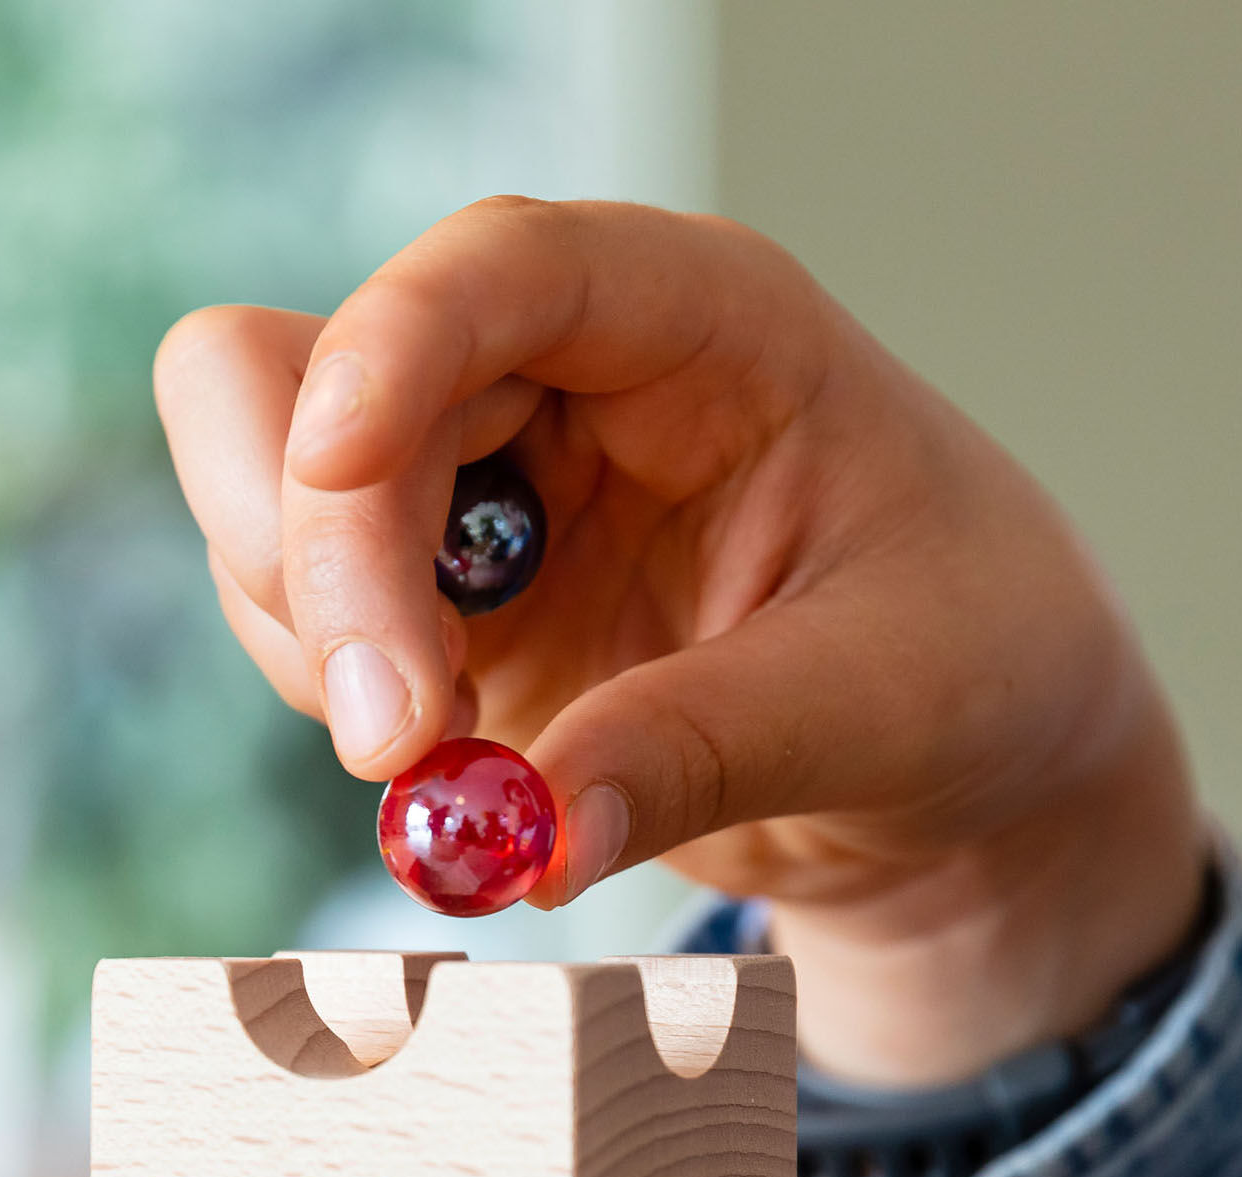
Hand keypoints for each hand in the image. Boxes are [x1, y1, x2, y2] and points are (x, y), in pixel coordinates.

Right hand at [154, 198, 1205, 1084]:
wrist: (956, 766)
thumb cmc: (968, 665)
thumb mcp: (880, 700)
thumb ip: (705, 751)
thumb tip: (529, 840)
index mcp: (696, 324)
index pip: (503, 269)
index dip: (391, 348)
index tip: (337, 475)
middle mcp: (557, 383)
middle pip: (305, 381)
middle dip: (316, 556)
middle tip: (394, 738)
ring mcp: (480, 498)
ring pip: (272, 504)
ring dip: (320, 647)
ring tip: (457, 764)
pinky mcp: (442, 615)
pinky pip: (307, 629)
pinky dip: (346, 711)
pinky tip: (463, 775)